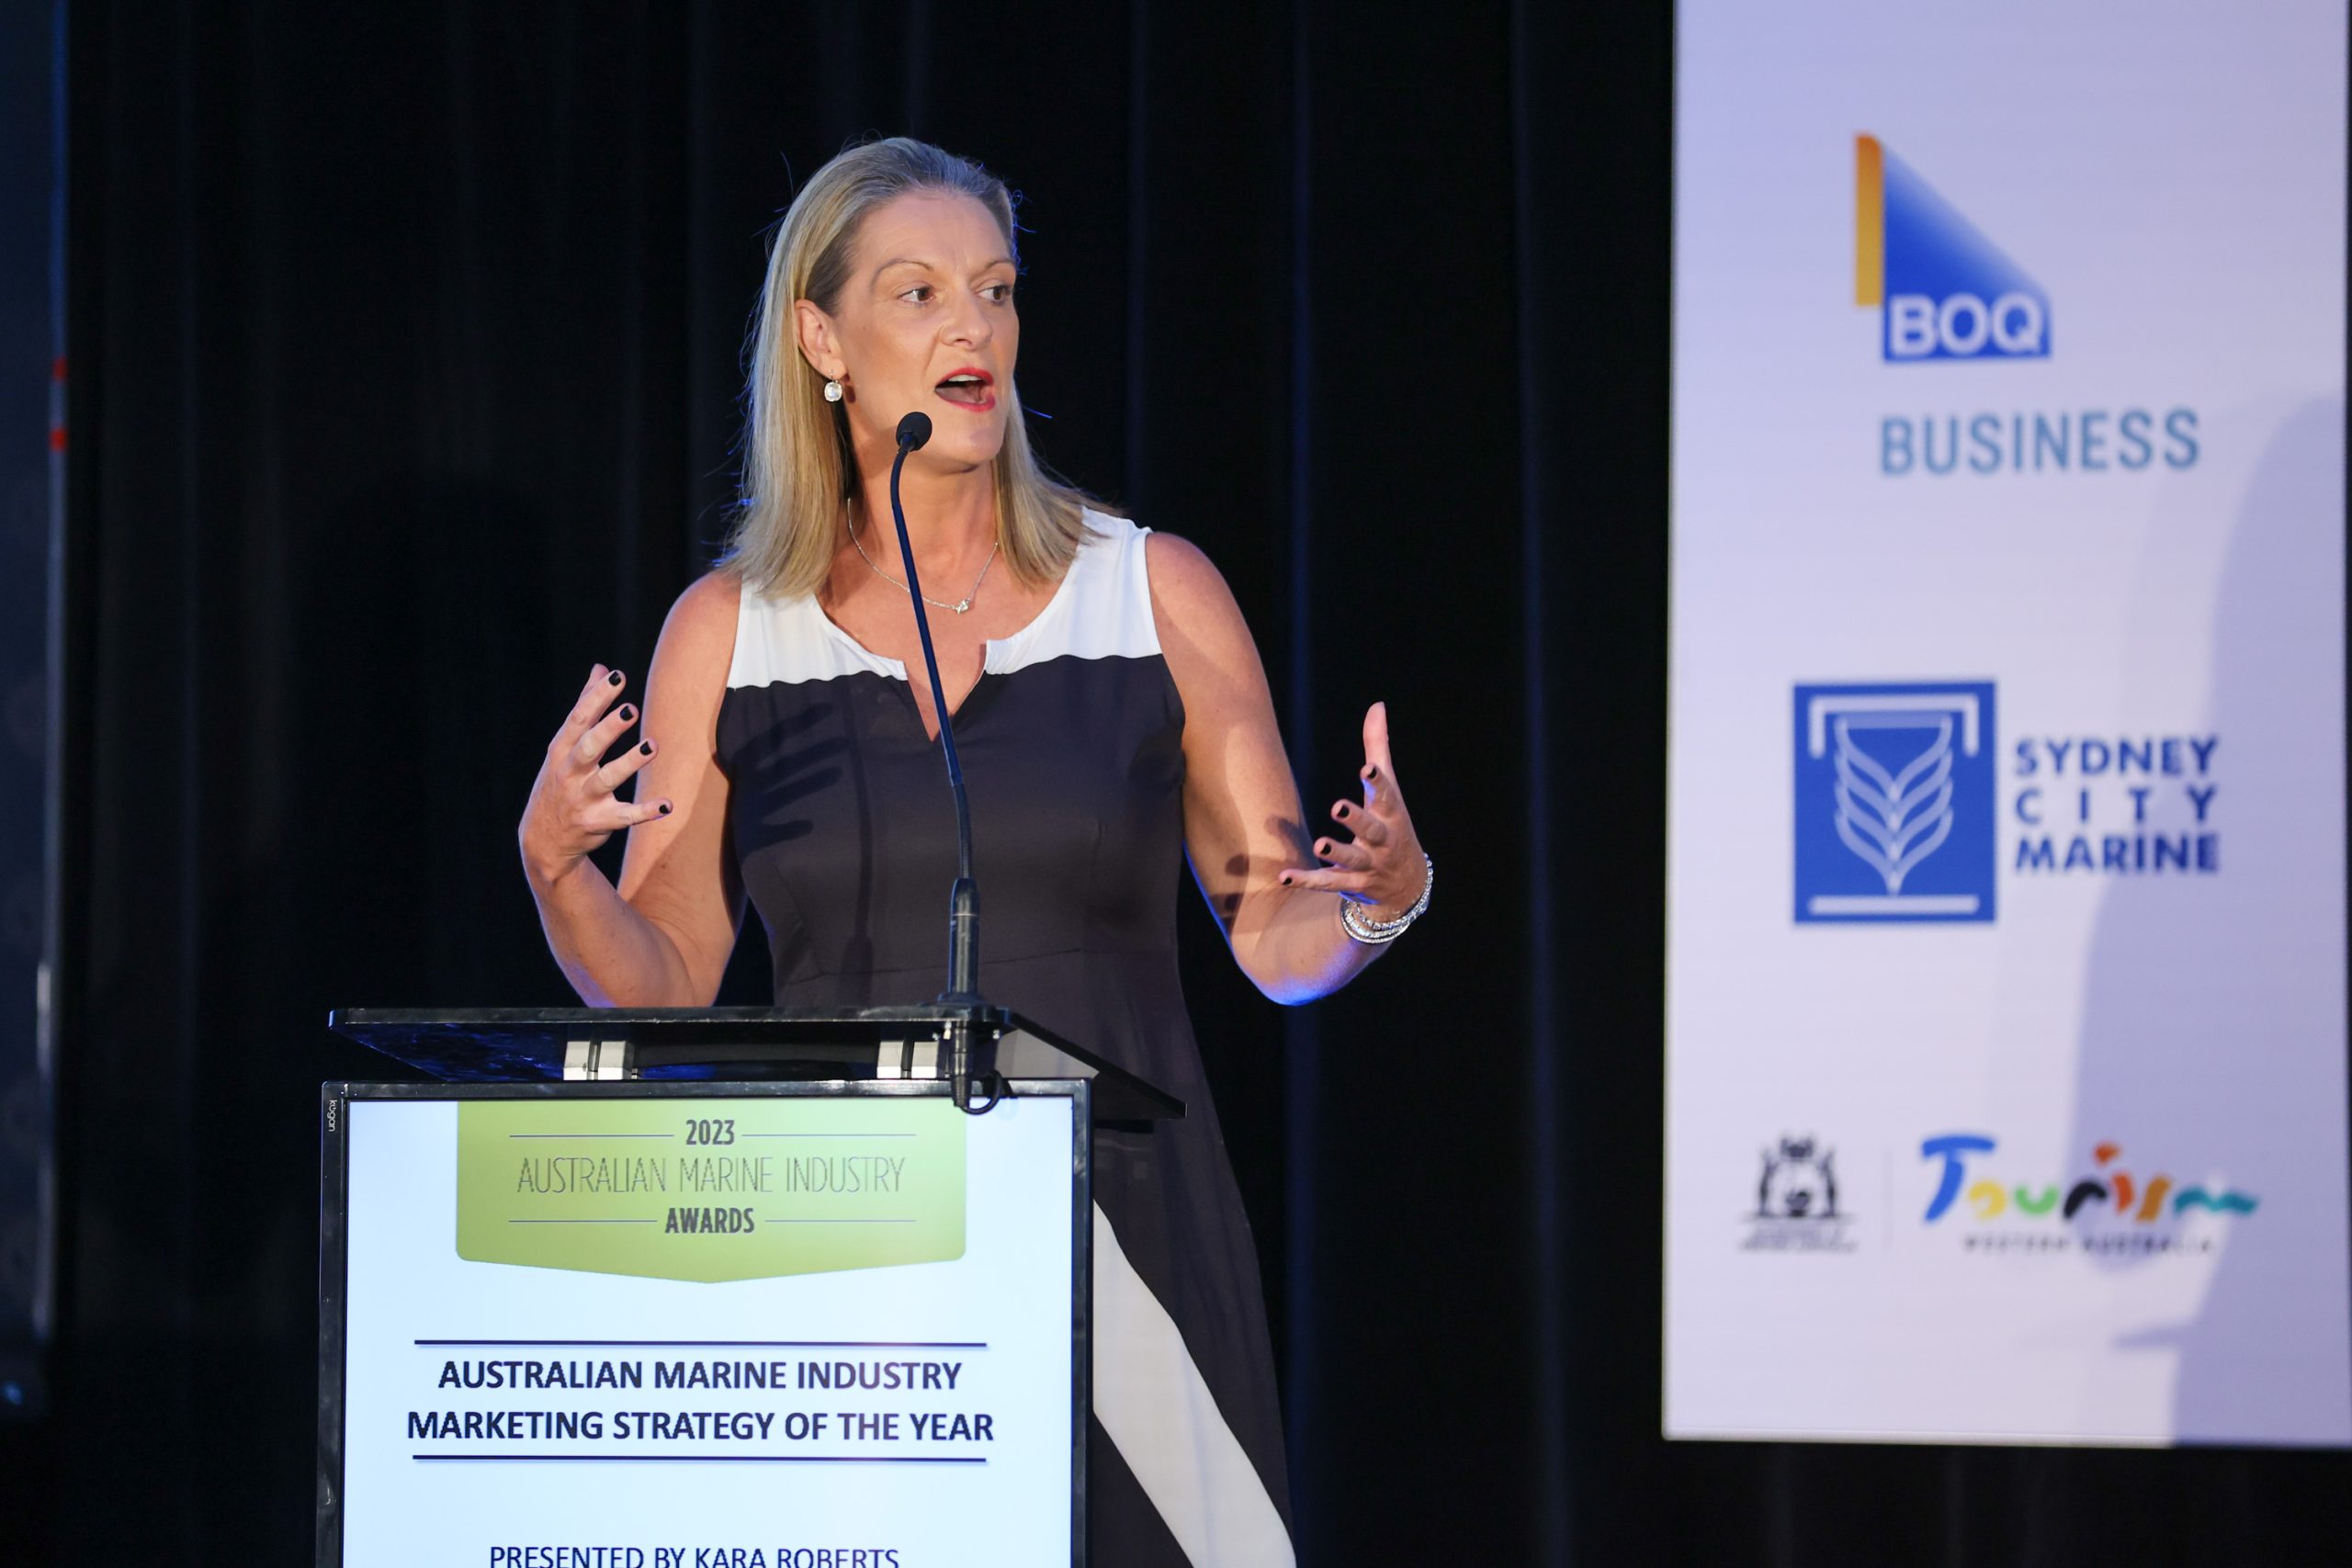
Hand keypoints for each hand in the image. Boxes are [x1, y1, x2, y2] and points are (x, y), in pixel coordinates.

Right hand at [518, 664, 671, 888]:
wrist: (543, 838)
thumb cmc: (560, 780)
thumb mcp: (564, 745)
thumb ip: (585, 706)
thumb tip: (600, 669)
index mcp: (562, 749)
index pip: (580, 719)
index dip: (597, 697)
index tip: (617, 677)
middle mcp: (570, 772)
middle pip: (589, 747)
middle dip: (609, 729)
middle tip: (632, 709)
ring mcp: (583, 798)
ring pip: (608, 779)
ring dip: (630, 763)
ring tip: (653, 745)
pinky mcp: (598, 822)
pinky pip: (625, 816)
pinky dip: (646, 812)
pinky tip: (667, 804)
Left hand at [1279, 701, 1426, 917]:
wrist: (1408, 885)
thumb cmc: (1392, 824)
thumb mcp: (1390, 789)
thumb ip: (1378, 748)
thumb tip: (1377, 705)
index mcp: (1391, 814)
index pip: (1386, 795)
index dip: (1377, 781)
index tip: (1366, 767)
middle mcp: (1383, 840)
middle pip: (1371, 829)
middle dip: (1356, 819)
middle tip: (1337, 807)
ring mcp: (1370, 865)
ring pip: (1352, 859)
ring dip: (1335, 852)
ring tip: (1318, 844)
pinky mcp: (1353, 884)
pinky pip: (1329, 883)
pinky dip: (1307, 880)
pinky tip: (1285, 876)